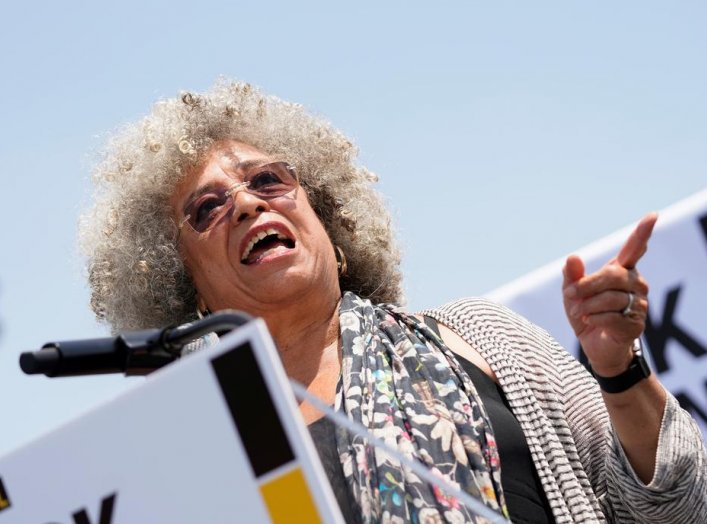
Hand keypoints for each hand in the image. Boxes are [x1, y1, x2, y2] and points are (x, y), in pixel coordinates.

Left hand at [562, 213, 656, 376]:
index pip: (633, 249)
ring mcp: (639, 304)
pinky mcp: (636, 324)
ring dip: (587, 306)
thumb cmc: (586, 314)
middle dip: (586, 285)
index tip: (653, 216)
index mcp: (621, 272)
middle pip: (612, 275)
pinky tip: (590, 322)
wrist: (595, 345)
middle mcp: (635, 284)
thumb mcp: (572, 294)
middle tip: (569, 294)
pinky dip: (594, 319)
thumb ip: (572, 276)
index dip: (642, 233)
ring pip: (610, 298)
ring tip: (579, 312)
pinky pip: (611, 317)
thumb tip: (572, 257)